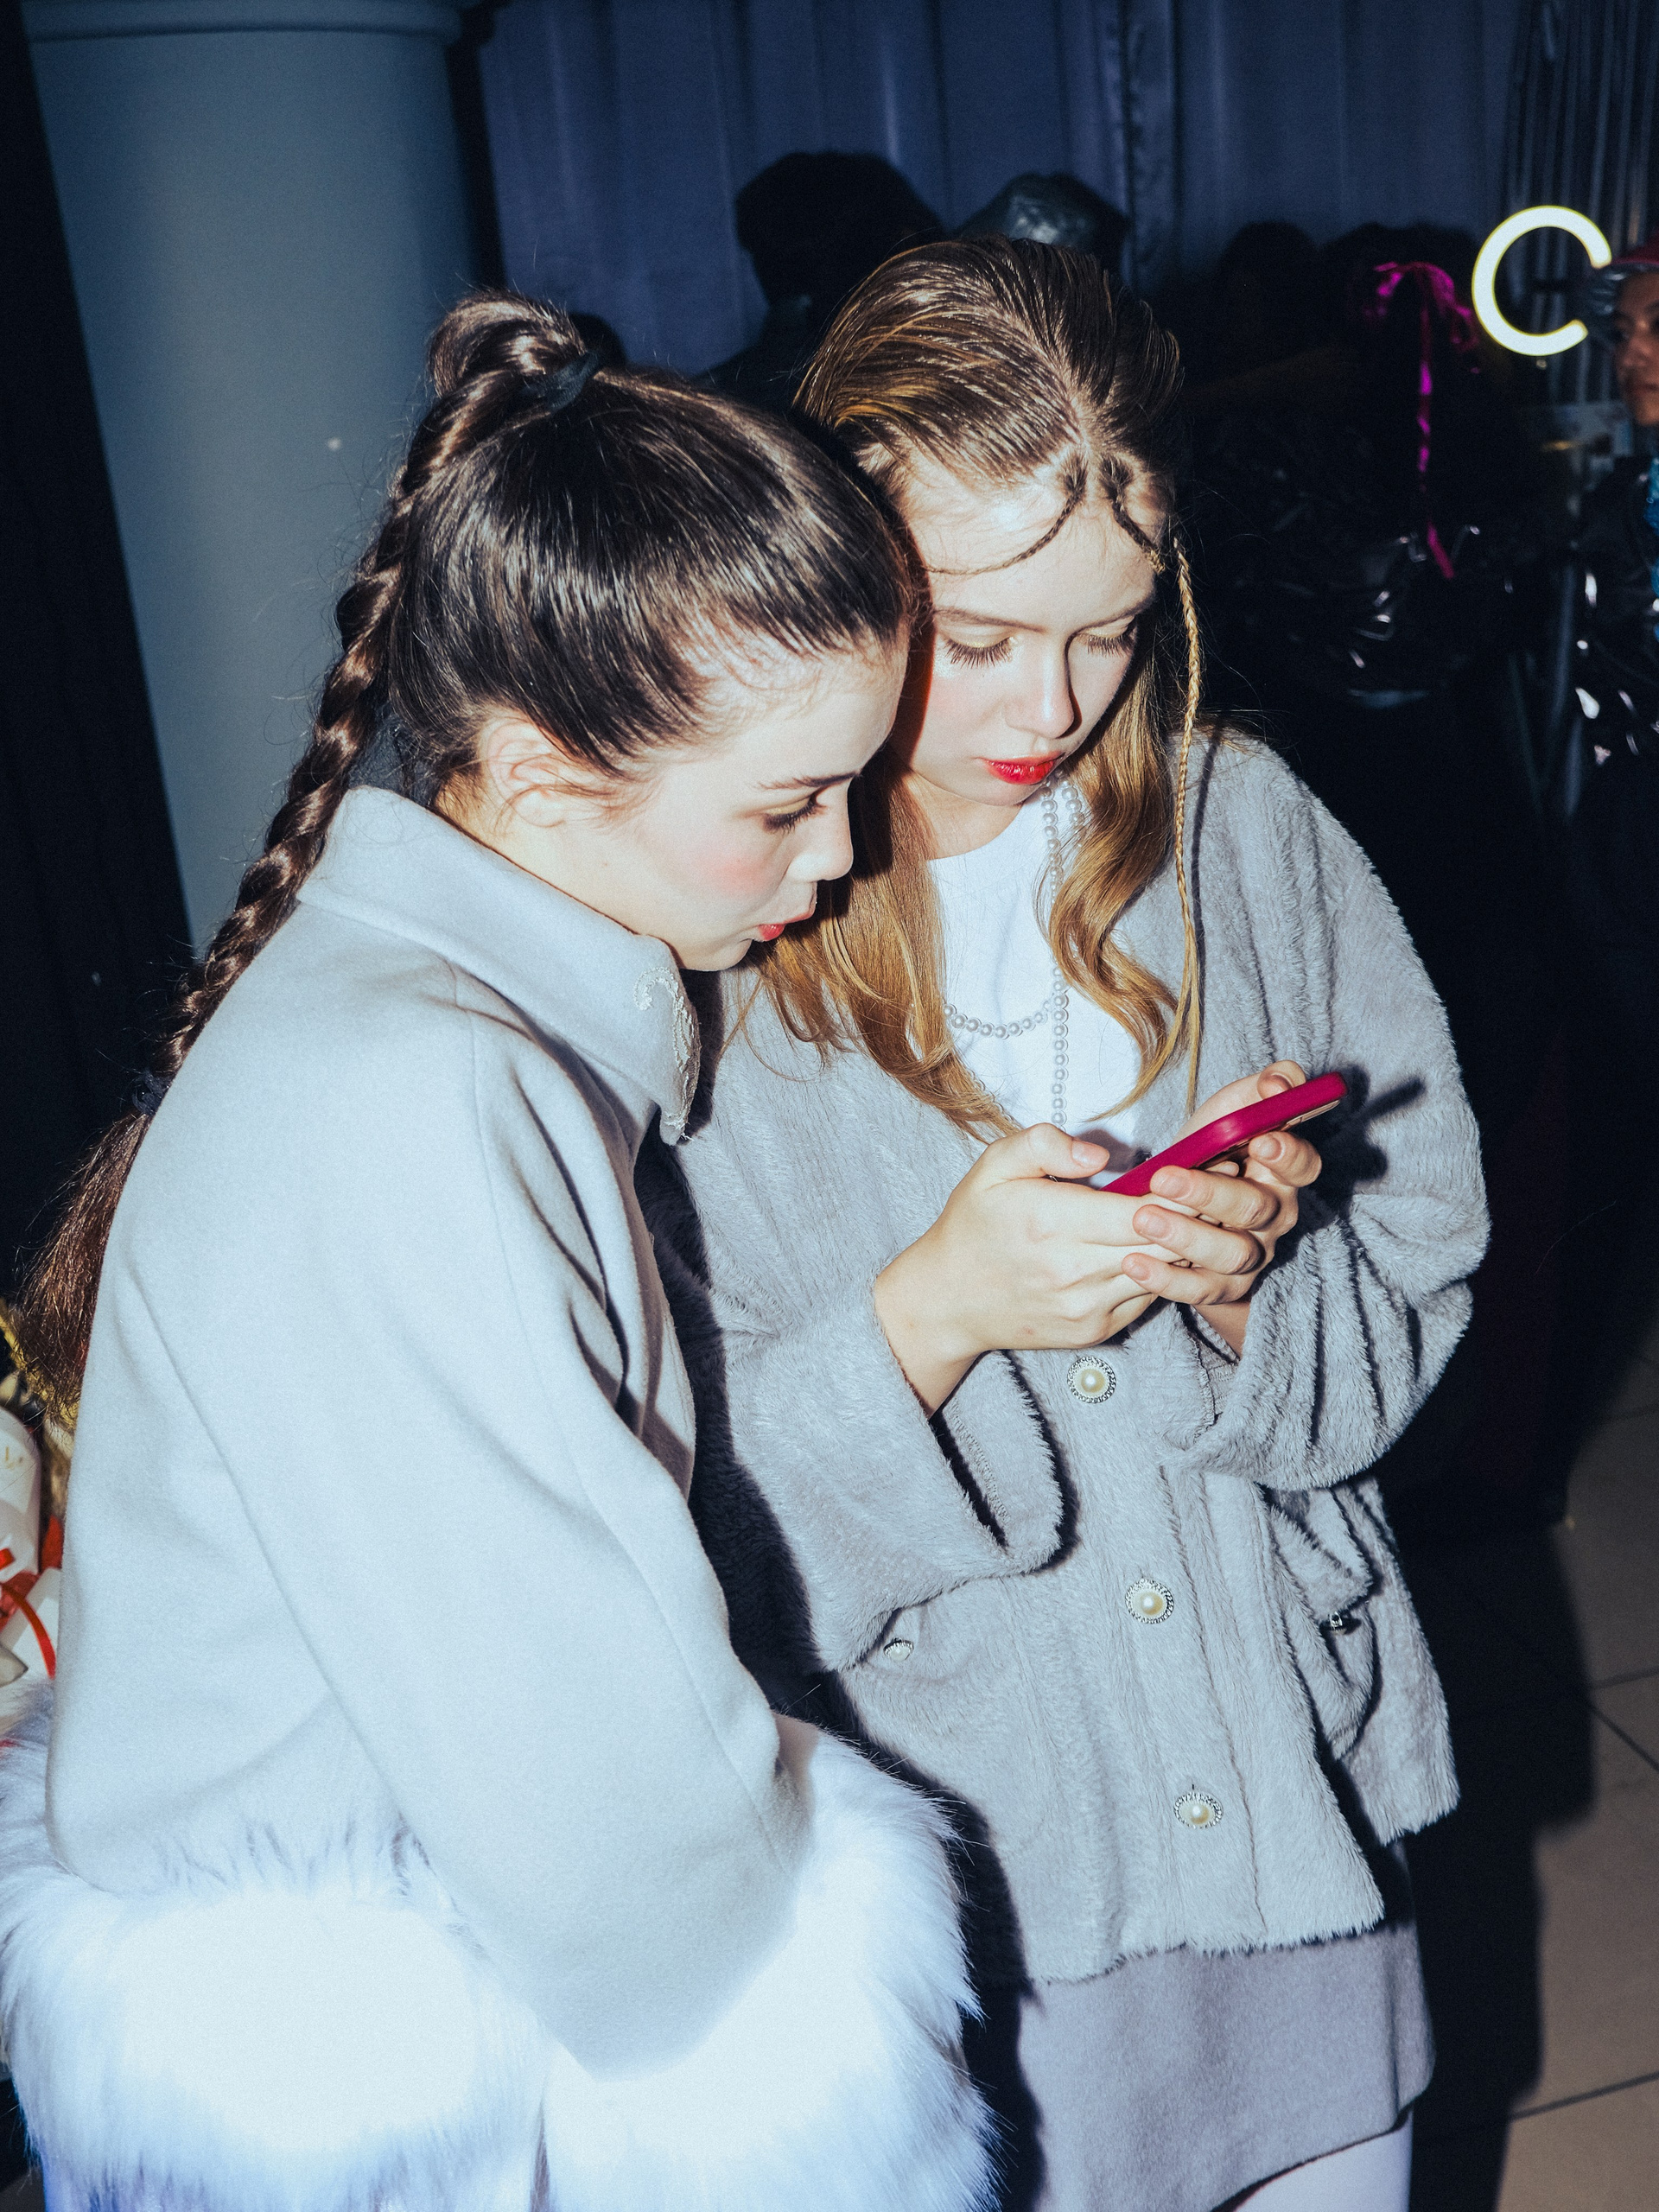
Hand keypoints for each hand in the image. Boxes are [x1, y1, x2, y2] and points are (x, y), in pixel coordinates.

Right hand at [872, 1087, 1314, 1411]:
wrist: (948, 1301)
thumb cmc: (973, 1224)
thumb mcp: (992, 1167)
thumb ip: (1044, 1145)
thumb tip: (1101, 1156)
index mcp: (1051, 1223)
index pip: (1145, 1206)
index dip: (1188, 1186)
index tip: (1215, 1158)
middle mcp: (1075, 1272)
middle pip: (1167, 1242)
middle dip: (1204, 1212)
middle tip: (1234, 1179)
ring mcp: (1090, 1308)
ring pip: (1167, 1273)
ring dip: (1194, 1244)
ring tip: (1216, 1209)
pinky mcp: (1098, 1329)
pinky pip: (1150, 1296)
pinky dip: (1168, 1270)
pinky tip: (1175, 1242)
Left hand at [1120, 1061, 1321, 1352]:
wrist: (1188, 1206)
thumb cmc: (1213, 1148)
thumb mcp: (1235, 1109)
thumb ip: (1262, 1087)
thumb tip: (1277, 1082)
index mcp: (1284, 1173)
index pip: (1304, 1166)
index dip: (1288, 1155)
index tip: (1260, 1141)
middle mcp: (1275, 1217)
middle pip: (1256, 1210)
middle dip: (1210, 1193)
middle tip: (1164, 1177)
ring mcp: (1252, 1256)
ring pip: (1232, 1254)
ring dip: (1186, 1237)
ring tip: (1142, 1218)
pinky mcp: (1222, 1287)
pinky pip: (1200, 1290)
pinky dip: (1167, 1280)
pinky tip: (1133, 1262)